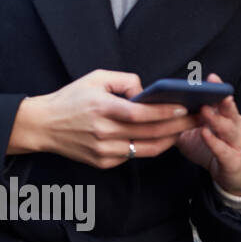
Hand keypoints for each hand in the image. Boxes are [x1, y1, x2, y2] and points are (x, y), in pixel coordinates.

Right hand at [14, 69, 199, 167]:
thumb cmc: (70, 98)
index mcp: (101, 108)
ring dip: (170, 140)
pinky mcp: (103, 162)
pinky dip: (151, 147)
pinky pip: (133, 155)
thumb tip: (148, 92)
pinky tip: (162, 138)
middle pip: (150, 132)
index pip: (140, 113)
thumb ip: (125, 81)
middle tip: (197, 119)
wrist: (43, 125)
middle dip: (178, 126)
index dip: (165, 112)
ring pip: (147, 148)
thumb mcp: (95, 78)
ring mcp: (103, 150)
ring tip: (184, 130)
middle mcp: (103, 132)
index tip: (184, 108)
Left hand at [174, 72, 240, 194]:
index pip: (221, 99)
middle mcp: (233, 126)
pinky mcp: (233, 159)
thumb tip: (156, 108)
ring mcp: (235, 142)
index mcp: (224, 116)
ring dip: (216, 118)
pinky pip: (223, 149)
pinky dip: (214, 141)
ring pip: (228, 128)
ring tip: (204, 109)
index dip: (217, 88)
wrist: (231, 175)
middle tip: (210, 88)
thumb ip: (180, 120)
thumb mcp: (192, 132)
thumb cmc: (210, 148)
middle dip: (220, 99)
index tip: (210, 77)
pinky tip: (204, 133)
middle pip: (228, 110)